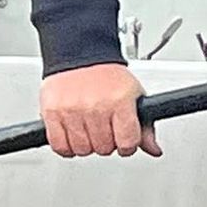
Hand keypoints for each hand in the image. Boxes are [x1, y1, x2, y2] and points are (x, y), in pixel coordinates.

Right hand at [40, 63, 160, 158]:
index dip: (128, 146)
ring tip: (90, 132)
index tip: (125, 141)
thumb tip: (154, 150)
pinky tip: (73, 138)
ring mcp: (72, 111)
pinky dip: (67, 147)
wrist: (81, 56)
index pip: (128, 141)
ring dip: (87, 146)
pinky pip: (59, 146)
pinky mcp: (52, 113)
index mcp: (120, 102)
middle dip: (108, 144)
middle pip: (104, 148)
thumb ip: (145, 126)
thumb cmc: (109, 78)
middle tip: (106, 132)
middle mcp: (96, 107)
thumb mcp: (135, 96)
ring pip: (83, 149)